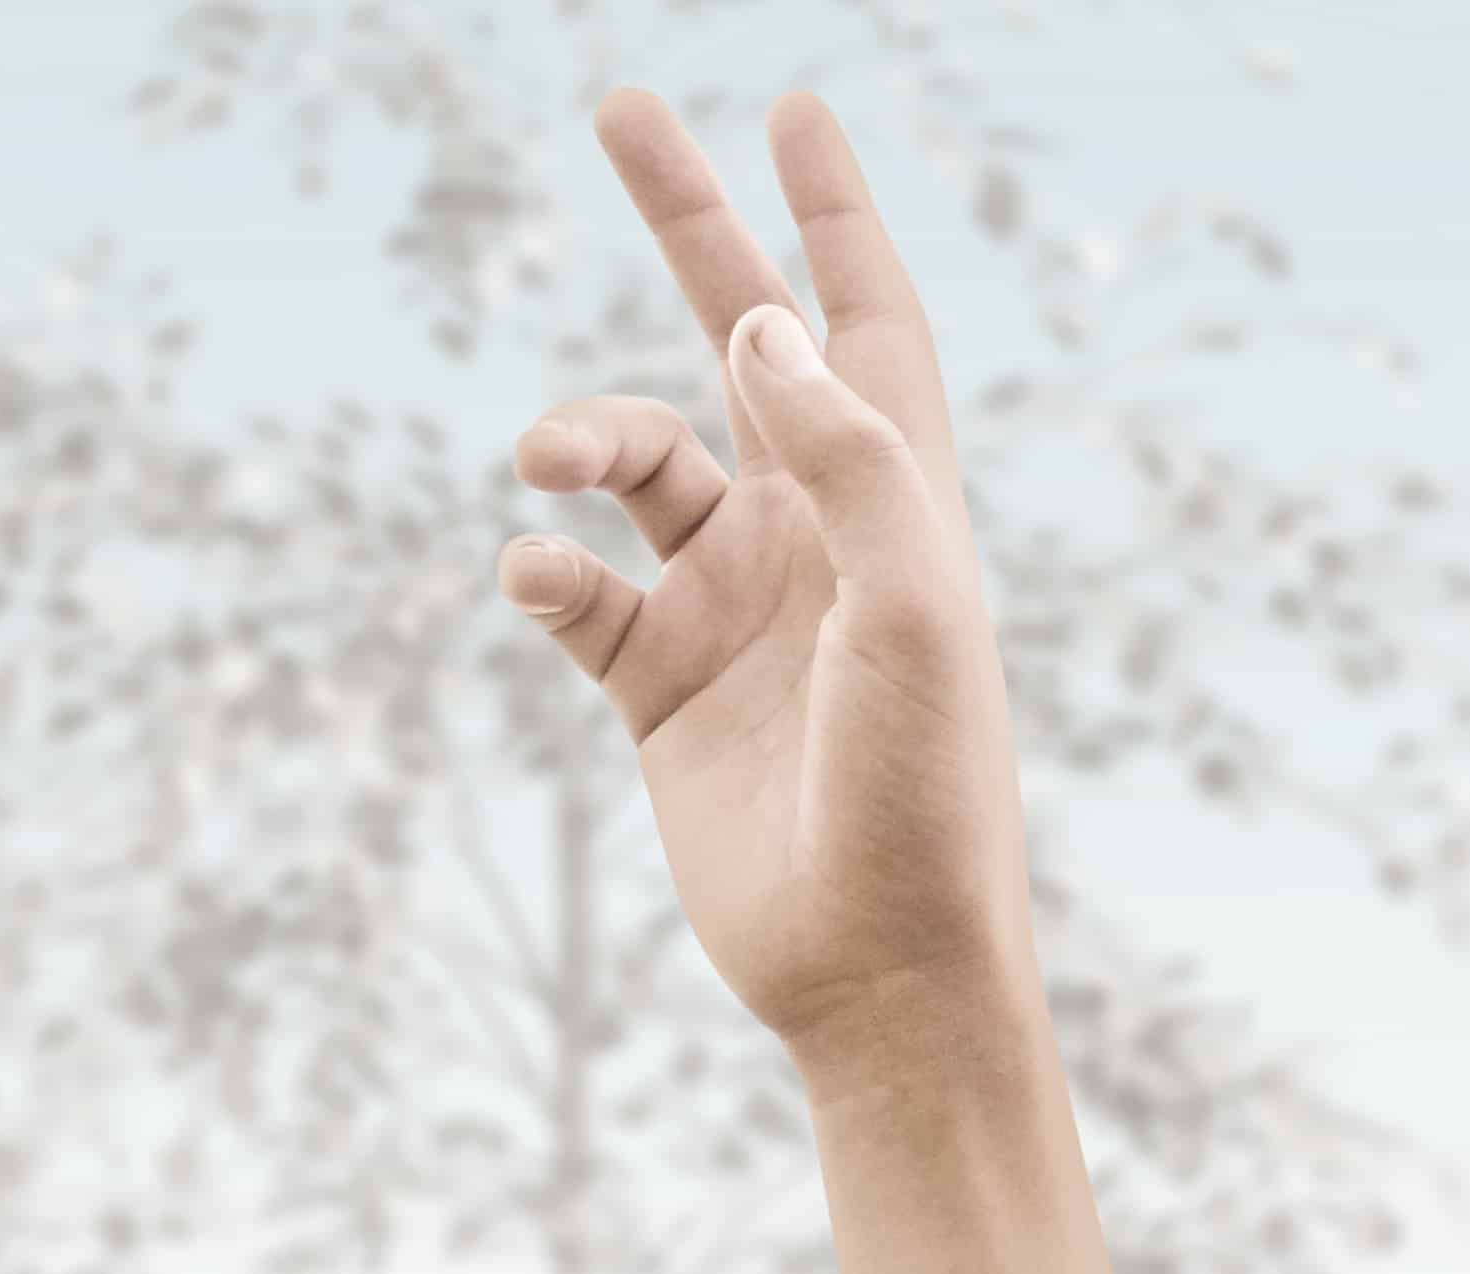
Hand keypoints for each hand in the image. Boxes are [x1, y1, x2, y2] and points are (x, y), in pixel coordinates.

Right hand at [492, 94, 1039, 1086]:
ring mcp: (734, 605)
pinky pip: (575, 586)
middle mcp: (817, 537)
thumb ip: (846, 459)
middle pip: (740, 342)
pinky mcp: (662, 686)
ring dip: (579, 429)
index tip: (794, 109)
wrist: (880, 970)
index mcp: (899, 506)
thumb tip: (764, 327)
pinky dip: (543, 564)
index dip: (835, 219)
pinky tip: (545, 577)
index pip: (866, 326)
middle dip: (690, 228)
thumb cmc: (925, 794)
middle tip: (621, 107)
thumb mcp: (911, 610)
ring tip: (549, 462)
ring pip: (630, 457)